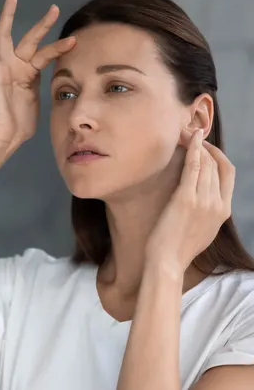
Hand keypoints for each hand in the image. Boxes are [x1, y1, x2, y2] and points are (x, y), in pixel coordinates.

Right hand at [0, 0, 75, 163]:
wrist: (2, 138)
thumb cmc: (18, 127)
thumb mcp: (39, 103)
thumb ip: (46, 91)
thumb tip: (61, 90)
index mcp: (27, 75)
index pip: (44, 54)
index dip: (59, 47)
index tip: (75, 40)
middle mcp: (14, 68)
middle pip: (27, 39)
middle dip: (41, 23)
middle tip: (54, 7)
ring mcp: (3, 68)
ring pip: (5, 36)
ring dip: (8, 16)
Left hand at [145, 129, 234, 274]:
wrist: (167, 262)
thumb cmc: (177, 247)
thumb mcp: (201, 229)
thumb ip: (207, 212)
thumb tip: (203, 199)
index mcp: (224, 210)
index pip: (228, 174)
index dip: (217, 156)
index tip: (204, 147)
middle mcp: (219, 203)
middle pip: (218, 165)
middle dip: (206, 146)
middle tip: (191, 134)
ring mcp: (204, 200)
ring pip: (206, 163)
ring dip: (197, 144)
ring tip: (184, 133)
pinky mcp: (187, 198)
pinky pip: (194, 167)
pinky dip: (193, 149)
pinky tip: (190, 138)